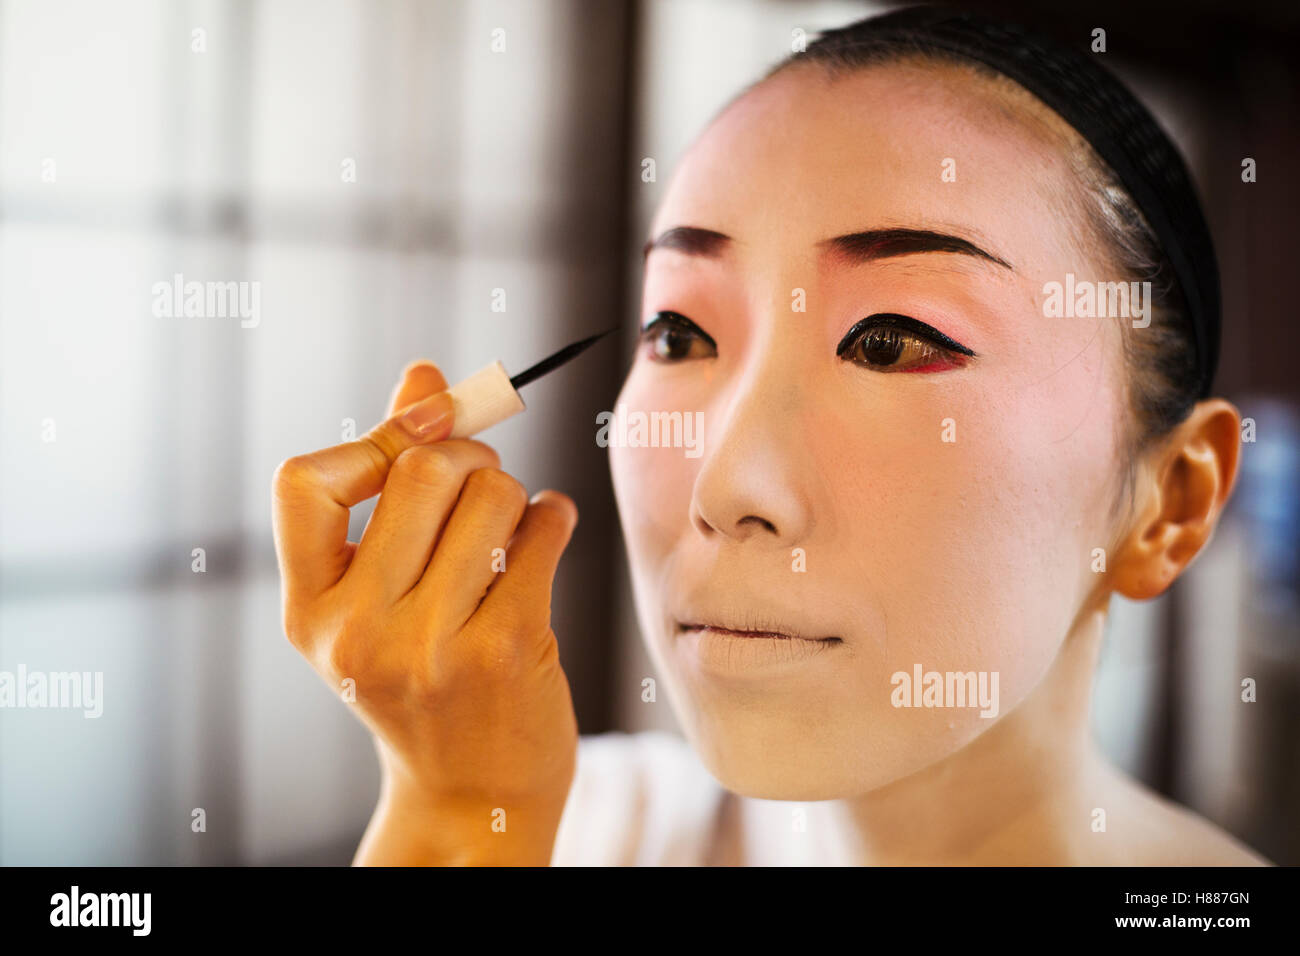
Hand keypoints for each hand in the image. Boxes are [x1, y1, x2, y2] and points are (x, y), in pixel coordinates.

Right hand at [271, 360, 579, 863]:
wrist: (471, 793)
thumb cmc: (423, 678)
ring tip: (509, 531)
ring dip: (513, 495)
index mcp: (311, 612)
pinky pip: (543, 529)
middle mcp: (359, 632)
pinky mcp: (510, 649)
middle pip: (421, 469)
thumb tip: (425, 374)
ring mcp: (434, 646)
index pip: (304, 480)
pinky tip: (546, 535)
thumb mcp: (378, 597)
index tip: (410, 457)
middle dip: (466, 458)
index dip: (368, 447)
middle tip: (480, 486)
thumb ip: (389, 481)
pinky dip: (554, 517)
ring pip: (493, 494)